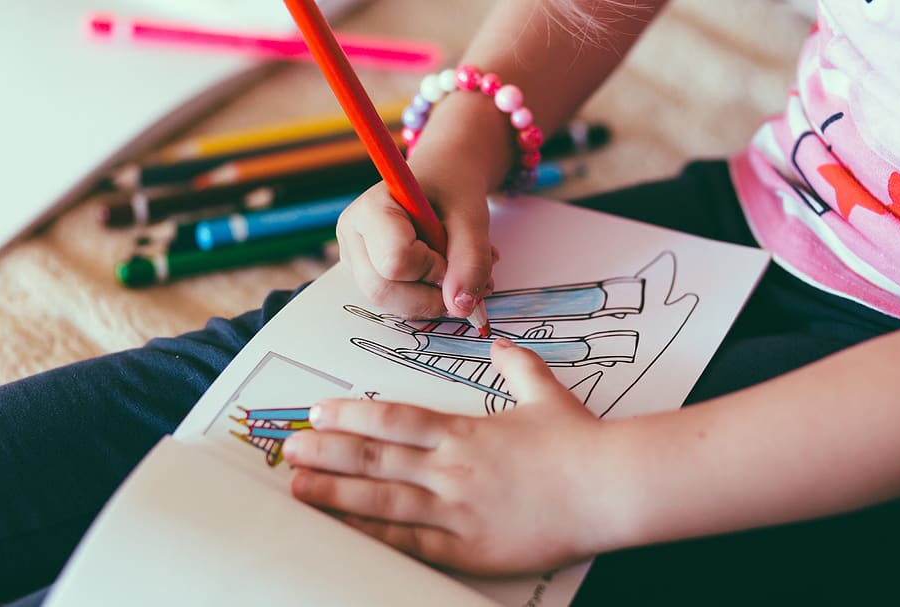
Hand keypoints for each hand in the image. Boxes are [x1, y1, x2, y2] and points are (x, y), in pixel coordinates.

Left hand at [283, 338, 605, 575]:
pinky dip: (372, 536)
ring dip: (335, 492)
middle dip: (328, 451)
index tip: (318, 412)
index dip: (352, 416)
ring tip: (298, 487)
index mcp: (466, 431)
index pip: (395, 420)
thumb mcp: (546, 392)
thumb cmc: (579, 440)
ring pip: (383, 499)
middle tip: (289, 447)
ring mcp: (456, 510)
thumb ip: (517, 365)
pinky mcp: (468, 548)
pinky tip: (343, 532)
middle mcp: (452, 468)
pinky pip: (410, 543)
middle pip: (377, 457)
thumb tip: (500, 342)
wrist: (610, 488)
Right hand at [336, 170, 495, 320]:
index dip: (433, 267)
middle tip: (462, 276)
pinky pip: (397, 304)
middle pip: (382, 290)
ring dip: (434, 300)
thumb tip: (462, 308)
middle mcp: (352, 237)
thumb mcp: (471, 216)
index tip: (453, 251)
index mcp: (370, 209)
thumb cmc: (452, 189)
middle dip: (431, 295)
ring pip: (390, 304)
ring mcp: (355, 261)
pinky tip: (445, 277)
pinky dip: (428, 300)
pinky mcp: (368, 277)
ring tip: (461, 273)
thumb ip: (471, 259)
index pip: (395, 259)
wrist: (444, 180)